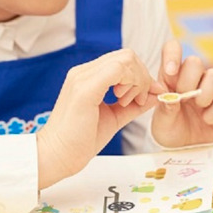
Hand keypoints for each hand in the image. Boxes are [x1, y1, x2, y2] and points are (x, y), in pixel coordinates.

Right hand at [36, 49, 161, 188]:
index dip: (140, 75)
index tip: (142, 97)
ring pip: (125, 60)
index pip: (122, 60)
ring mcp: (82, 77)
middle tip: (136, 100)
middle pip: (127, 55)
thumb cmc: (80, 140)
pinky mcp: (84, 89)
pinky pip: (116, 70)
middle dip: (141, 77)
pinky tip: (123, 101)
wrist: (56, 156)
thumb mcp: (114, 117)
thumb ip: (134, 105)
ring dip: (136, 81)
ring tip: (127, 102)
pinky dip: (130, 83)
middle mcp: (83, 72)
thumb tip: (156, 94)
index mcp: (88, 77)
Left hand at [151, 40, 212, 147]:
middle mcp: (191, 77)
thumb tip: (172, 98)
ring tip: (199, 107)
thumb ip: (165, 110)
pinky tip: (207, 119)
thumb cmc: (170, 129)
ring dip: (205, 93)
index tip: (171, 72)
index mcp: (171, 76)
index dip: (173, 54)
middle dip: (188, 81)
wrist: (186, 148)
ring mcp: (209, 88)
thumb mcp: (161, 123)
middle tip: (184, 99)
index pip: (172, 49)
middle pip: (195, 61)